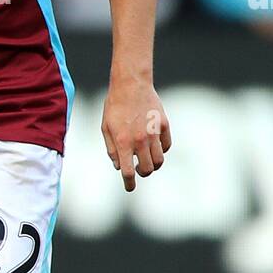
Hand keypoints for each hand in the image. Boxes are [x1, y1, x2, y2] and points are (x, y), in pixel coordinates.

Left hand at [101, 77, 170, 191]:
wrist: (131, 85)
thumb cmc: (114, 106)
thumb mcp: (106, 128)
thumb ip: (112, 149)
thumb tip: (119, 166)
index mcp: (124, 142)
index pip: (128, 172)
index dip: (129, 184)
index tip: (129, 188)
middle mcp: (140, 140)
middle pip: (147, 169)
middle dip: (141, 173)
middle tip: (137, 169)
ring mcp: (154, 133)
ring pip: (159, 161)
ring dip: (153, 164)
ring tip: (146, 159)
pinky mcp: (164, 125)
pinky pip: (166, 146)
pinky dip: (161, 150)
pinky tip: (154, 146)